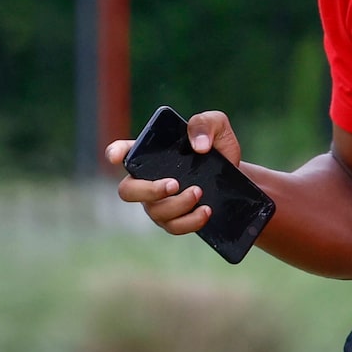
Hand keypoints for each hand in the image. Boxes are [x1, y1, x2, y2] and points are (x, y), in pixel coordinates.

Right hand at [105, 109, 240, 239]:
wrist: (237, 176)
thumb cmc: (219, 148)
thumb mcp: (217, 127)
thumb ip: (205, 124)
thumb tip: (199, 145)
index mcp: (150, 153)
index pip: (124, 151)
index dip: (115, 153)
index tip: (115, 157)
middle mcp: (147, 179)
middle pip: (128, 191)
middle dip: (149, 190)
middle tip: (175, 184)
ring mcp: (159, 203)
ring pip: (155, 211)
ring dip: (178, 204)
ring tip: (199, 191)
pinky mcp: (175, 220)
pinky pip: (174, 227)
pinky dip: (190, 221)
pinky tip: (206, 210)